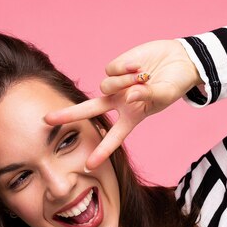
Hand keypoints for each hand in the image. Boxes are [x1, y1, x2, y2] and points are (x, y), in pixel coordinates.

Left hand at [44, 39, 201, 169]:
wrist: (180, 60)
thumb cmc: (174, 84)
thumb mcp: (164, 95)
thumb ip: (147, 96)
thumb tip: (128, 95)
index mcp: (131, 117)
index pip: (114, 138)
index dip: (102, 152)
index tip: (88, 166)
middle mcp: (119, 102)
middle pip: (89, 110)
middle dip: (68, 115)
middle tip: (46, 120)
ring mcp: (116, 84)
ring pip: (106, 86)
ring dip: (124, 83)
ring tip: (144, 76)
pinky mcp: (116, 67)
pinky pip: (112, 70)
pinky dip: (126, 68)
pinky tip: (140, 66)